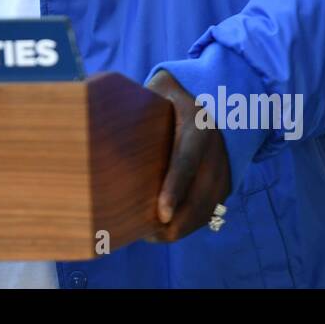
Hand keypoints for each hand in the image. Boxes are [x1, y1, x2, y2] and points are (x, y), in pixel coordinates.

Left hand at [145, 69, 231, 241]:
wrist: (221, 95)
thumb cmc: (177, 93)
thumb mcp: (161, 88)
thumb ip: (138, 99)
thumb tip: (97, 108)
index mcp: (197, 125)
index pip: (187, 161)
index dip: (174, 188)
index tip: (160, 213)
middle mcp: (215, 150)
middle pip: (199, 196)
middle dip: (175, 222)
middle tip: (144, 233)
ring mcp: (224, 168)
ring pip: (205, 210)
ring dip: (181, 227)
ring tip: (150, 235)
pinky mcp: (227, 181)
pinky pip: (210, 210)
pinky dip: (190, 224)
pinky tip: (167, 229)